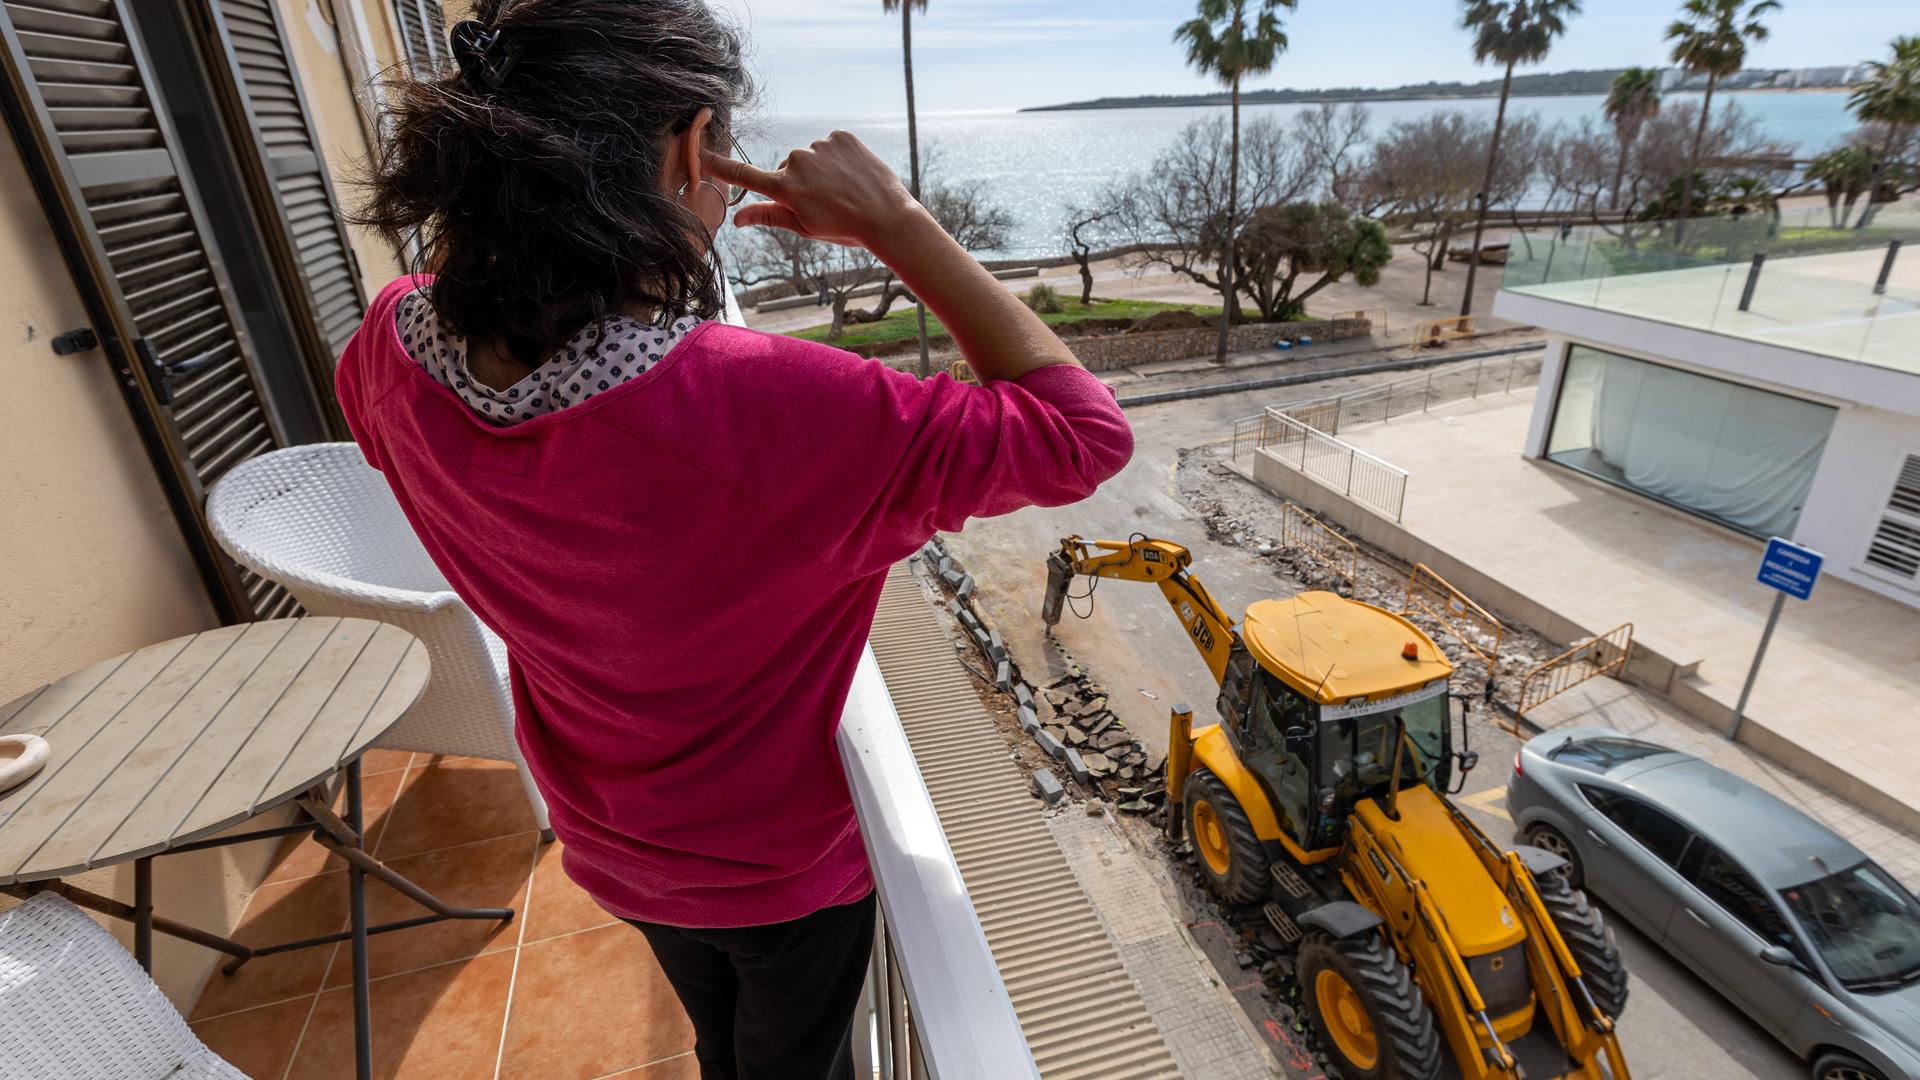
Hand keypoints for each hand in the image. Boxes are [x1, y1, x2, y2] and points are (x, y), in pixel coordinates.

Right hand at [706, 131, 922, 249]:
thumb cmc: (844, 228)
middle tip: (825, 202)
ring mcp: (819, 146)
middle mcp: (797, 162)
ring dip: (820, 170)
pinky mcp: (840, 136)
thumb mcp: (804, 227)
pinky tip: (852, 174)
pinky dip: (837, 158)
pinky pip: (830, 146)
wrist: (887, 216)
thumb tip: (737, 219)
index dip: (719, 165)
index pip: (744, 176)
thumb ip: (769, 216)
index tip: (699, 152)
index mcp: (785, 188)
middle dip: (798, 182)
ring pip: (810, 158)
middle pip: (787, 169)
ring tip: (843, 189)